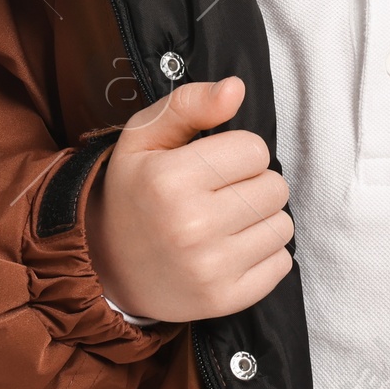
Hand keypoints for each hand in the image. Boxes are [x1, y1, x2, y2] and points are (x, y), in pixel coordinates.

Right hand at [84, 76, 293, 323]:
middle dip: (253, 185)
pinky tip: (232, 250)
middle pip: (275, 187)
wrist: (106, 266)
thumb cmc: (134, 191)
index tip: (212, 166)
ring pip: (283, 225)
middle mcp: (191, 226)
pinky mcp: (224, 300)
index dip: (238, 153)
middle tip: (220, 195)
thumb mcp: (145, 136)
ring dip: (261, 220)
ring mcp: (209, 269)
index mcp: (170, 179)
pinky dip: (264, 254)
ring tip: (226, 222)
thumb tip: (235, 88)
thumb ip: (190, 104)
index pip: (255, 149)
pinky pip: (281, 264)